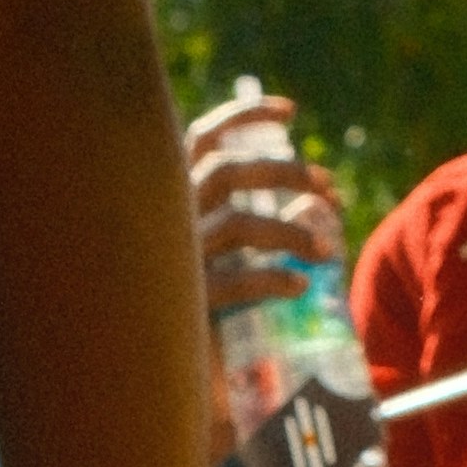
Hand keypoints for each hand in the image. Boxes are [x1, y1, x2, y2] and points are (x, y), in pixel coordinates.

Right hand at [185, 84, 345, 315]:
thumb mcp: (217, 254)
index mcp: (166, 194)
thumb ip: (256, 226)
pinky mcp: (181, 300)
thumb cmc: (179, 299)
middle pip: (230, 171)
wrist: (136, 355)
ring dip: (292, 233)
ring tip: (328, 251)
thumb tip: (308, 209)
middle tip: (330, 190)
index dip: (245, 115)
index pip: (202, 137)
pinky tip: (300, 287)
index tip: (292, 111)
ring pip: (240, 224)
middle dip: (288, 173)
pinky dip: (274, 280)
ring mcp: (170, 255)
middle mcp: (164, 215)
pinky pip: (237, 281)